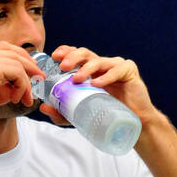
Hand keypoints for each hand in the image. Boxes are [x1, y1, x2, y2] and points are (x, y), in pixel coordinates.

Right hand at [0, 43, 44, 124]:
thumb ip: (5, 82)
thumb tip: (24, 83)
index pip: (4, 48)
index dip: (20, 57)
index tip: (31, 70)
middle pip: (13, 50)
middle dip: (29, 64)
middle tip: (39, 78)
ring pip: (18, 62)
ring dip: (26, 81)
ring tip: (27, 98)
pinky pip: (18, 72)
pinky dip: (23, 86)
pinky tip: (17, 99)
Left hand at [38, 45, 157, 126]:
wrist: (133, 125)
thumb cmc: (109, 115)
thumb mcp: (81, 114)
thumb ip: (63, 111)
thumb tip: (44, 107)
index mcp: (93, 70)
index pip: (77, 55)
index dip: (66, 51)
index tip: (55, 56)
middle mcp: (104, 65)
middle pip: (86, 53)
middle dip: (73, 57)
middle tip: (63, 66)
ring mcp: (117, 66)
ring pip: (99, 60)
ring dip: (86, 68)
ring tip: (77, 79)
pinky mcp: (129, 71)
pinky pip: (116, 70)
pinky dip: (105, 77)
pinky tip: (96, 84)